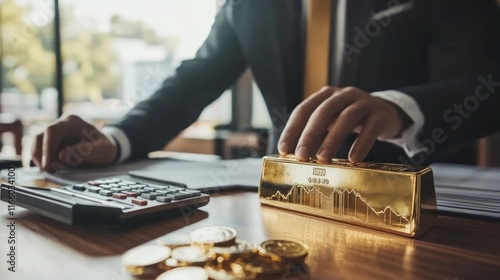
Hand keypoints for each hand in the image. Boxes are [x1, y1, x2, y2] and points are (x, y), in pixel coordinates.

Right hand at [32, 115, 117, 171]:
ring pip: (37, 144)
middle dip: (41, 155)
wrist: (105, 148)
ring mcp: (55, 134)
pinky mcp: (52, 143)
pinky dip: (43, 161)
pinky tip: (52, 169)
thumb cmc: (105, 148)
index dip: (47, 148)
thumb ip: (85, 152)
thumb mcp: (102, 151)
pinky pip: (41, 151)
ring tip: (52, 171)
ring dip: (40, 159)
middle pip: (40, 137)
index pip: (53, 131)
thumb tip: (61, 155)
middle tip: (48, 171)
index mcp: (73, 122)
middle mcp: (61, 125)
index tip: (48, 165)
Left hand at [278, 86, 410, 161]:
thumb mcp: (332, 120)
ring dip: (333, 139)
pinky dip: (361, 144)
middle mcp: (343, 95)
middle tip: (301, 155)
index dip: (292, 129)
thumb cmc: (351, 120)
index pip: (303, 109)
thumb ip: (315, 132)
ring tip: (323, 159)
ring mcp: (363, 102)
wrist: (387, 113)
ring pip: (346, 118)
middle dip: (310, 134)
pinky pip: (370, 129)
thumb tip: (294, 157)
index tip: (283, 150)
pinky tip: (354, 159)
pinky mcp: (381, 114)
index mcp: (326, 95)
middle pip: (323, 112)